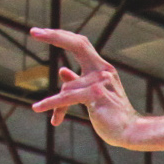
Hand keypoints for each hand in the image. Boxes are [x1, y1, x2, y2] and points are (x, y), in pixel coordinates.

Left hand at [28, 27, 142, 143]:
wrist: (130, 132)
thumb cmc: (112, 115)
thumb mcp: (93, 95)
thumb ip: (77, 81)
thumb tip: (62, 70)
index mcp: (103, 68)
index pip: (81, 44)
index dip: (62, 36)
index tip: (40, 32)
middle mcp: (104, 71)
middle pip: (78, 44)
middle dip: (55, 36)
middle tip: (34, 31)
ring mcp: (102, 82)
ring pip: (67, 86)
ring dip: (55, 103)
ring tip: (51, 116)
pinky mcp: (96, 95)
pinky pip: (66, 97)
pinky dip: (51, 104)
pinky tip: (37, 108)